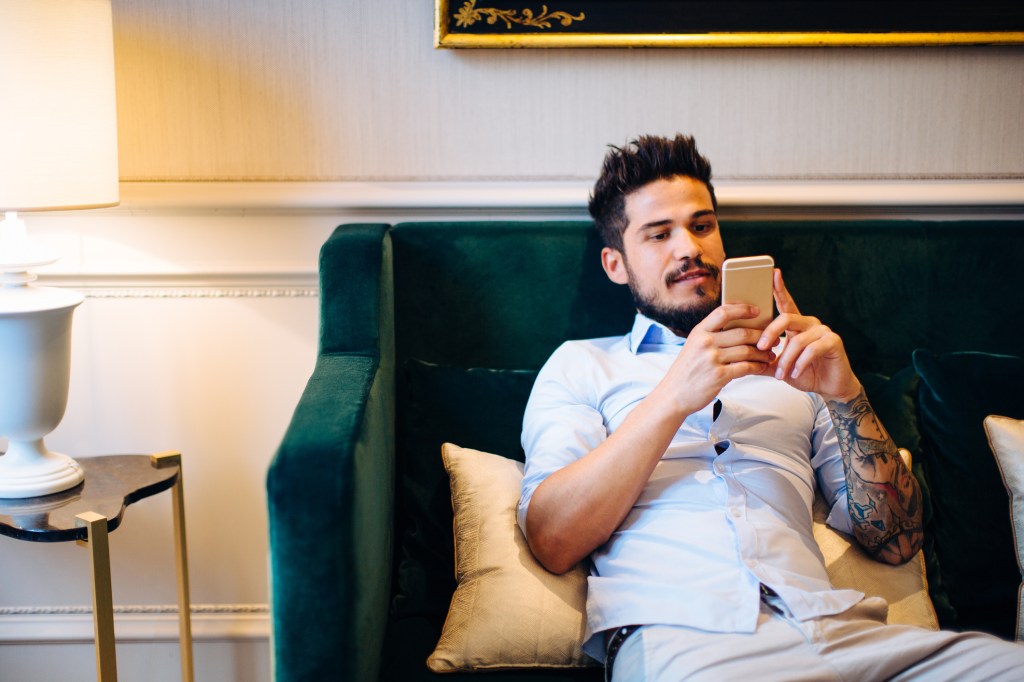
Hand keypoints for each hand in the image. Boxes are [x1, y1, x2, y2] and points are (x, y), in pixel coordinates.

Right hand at [660, 303, 776, 414]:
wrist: (674, 395)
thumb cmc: (686, 371)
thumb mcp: (693, 346)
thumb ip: (711, 336)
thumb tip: (739, 328)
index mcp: (699, 331)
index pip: (724, 312)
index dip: (743, 309)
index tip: (757, 310)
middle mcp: (705, 342)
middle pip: (742, 333)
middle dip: (762, 336)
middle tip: (773, 339)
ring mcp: (712, 359)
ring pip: (747, 351)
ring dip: (763, 353)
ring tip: (770, 355)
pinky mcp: (719, 376)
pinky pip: (746, 367)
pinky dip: (757, 367)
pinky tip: (761, 367)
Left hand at [755, 269, 860, 402]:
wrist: (828, 387)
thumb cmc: (804, 374)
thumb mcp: (779, 367)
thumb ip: (763, 360)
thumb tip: (741, 359)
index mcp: (796, 324)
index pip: (786, 303)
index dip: (780, 288)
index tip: (773, 274)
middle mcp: (810, 323)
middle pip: (786, 318)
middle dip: (770, 333)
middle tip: (761, 348)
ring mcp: (823, 330)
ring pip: (797, 340)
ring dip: (786, 359)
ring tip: (780, 374)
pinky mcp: (833, 341)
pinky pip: (812, 349)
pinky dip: (801, 363)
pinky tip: (796, 372)